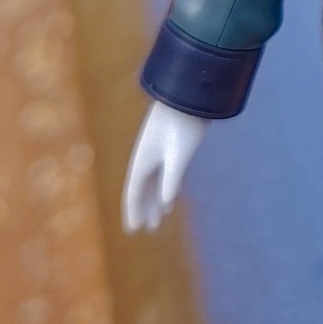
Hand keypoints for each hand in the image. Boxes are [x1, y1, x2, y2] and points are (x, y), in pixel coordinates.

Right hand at [122, 101, 209, 231]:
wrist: (189, 93)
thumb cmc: (184, 123)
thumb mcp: (179, 152)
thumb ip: (172, 175)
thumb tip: (167, 199)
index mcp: (142, 160)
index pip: (134, 192)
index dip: (133, 210)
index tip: (133, 229)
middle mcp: (147, 157)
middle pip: (143, 189)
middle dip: (145, 209)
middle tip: (148, 229)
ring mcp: (158, 151)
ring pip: (154, 182)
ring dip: (155, 200)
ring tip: (159, 218)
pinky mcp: (172, 146)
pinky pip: (163, 173)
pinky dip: (165, 187)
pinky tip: (170, 197)